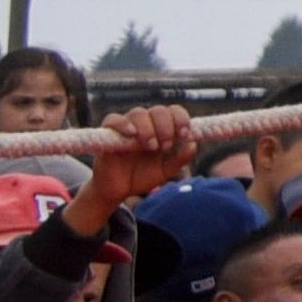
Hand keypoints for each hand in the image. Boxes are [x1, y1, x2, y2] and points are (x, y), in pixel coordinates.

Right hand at [70, 105, 197, 230]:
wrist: (118, 191)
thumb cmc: (143, 177)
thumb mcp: (166, 170)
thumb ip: (180, 158)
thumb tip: (193, 144)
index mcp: (162, 128)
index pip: (174, 111)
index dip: (181, 119)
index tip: (184, 135)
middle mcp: (145, 123)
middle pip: (158, 110)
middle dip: (166, 126)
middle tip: (166, 146)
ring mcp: (126, 127)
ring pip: (138, 113)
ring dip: (148, 128)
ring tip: (151, 146)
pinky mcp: (108, 134)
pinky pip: (112, 119)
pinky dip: (123, 123)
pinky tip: (132, 133)